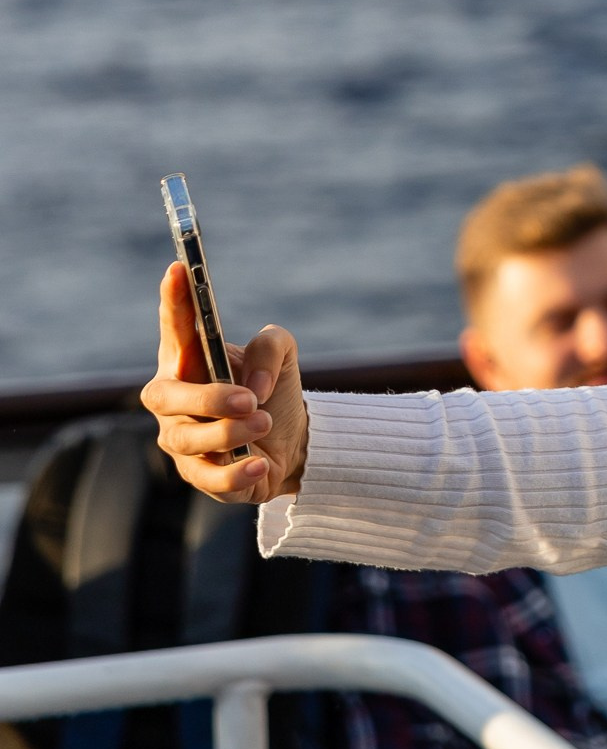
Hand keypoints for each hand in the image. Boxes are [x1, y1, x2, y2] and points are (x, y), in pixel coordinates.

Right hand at [141, 261, 307, 502]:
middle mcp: (175, 402)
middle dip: (206, 397)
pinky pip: (208, 479)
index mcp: (189, 362)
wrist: (296, 441)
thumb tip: (253, 385)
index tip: (178, 269)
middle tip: (249, 398)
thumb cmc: (274, 390)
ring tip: (265, 422)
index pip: (175, 329)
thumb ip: (270, 347)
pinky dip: (235, 474)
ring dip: (229, 432)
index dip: (173, 301)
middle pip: (167, 396)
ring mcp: (182, 440)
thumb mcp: (283, 356)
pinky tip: (260, 465)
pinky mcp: (200, 476)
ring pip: (188, 439)